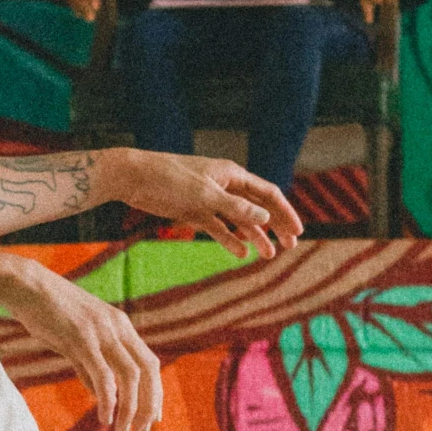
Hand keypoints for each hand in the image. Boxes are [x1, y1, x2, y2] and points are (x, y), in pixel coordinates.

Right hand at [0, 255, 162, 430]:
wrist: (25, 285)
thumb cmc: (47, 312)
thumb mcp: (75, 337)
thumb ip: (89, 363)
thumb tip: (98, 391)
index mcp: (120, 325)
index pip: (150, 363)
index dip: (155, 392)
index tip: (151, 417)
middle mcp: (117, 327)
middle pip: (148, 370)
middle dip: (150, 404)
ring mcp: (101, 332)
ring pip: (130, 376)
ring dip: (131, 408)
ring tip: (122, 430)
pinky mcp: (81, 338)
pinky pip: (103, 375)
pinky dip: (108, 400)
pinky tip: (104, 417)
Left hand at [118, 150, 301, 257]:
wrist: (134, 178)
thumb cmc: (169, 179)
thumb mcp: (205, 194)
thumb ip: (235, 207)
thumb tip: (266, 218)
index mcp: (232, 174)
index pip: (267, 194)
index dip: (284, 212)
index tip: (298, 232)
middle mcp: (224, 186)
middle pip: (257, 207)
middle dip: (275, 226)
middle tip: (289, 246)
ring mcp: (209, 199)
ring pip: (239, 220)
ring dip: (254, 236)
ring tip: (267, 255)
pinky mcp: (194, 211)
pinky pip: (217, 227)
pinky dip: (229, 239)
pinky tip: (240, 253)